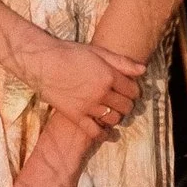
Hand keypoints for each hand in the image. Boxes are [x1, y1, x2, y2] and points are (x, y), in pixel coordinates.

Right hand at [24, 36, 142, 138]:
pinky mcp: (75, 116)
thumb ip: (122, 62)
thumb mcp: (98, 52)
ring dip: (117, 117)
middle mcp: (101, 93)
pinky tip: (107, 134)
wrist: (43, 63)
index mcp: (109, 76)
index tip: (130, 91)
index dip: (134, 91)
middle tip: (123, 102)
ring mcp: (88, 106)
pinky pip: (94, 132)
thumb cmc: (70, 53)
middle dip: (127, 104)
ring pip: (113, 119)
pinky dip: (103, 135)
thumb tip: (143, 70)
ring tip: (114, 112)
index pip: (132, 90)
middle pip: (125, 106)